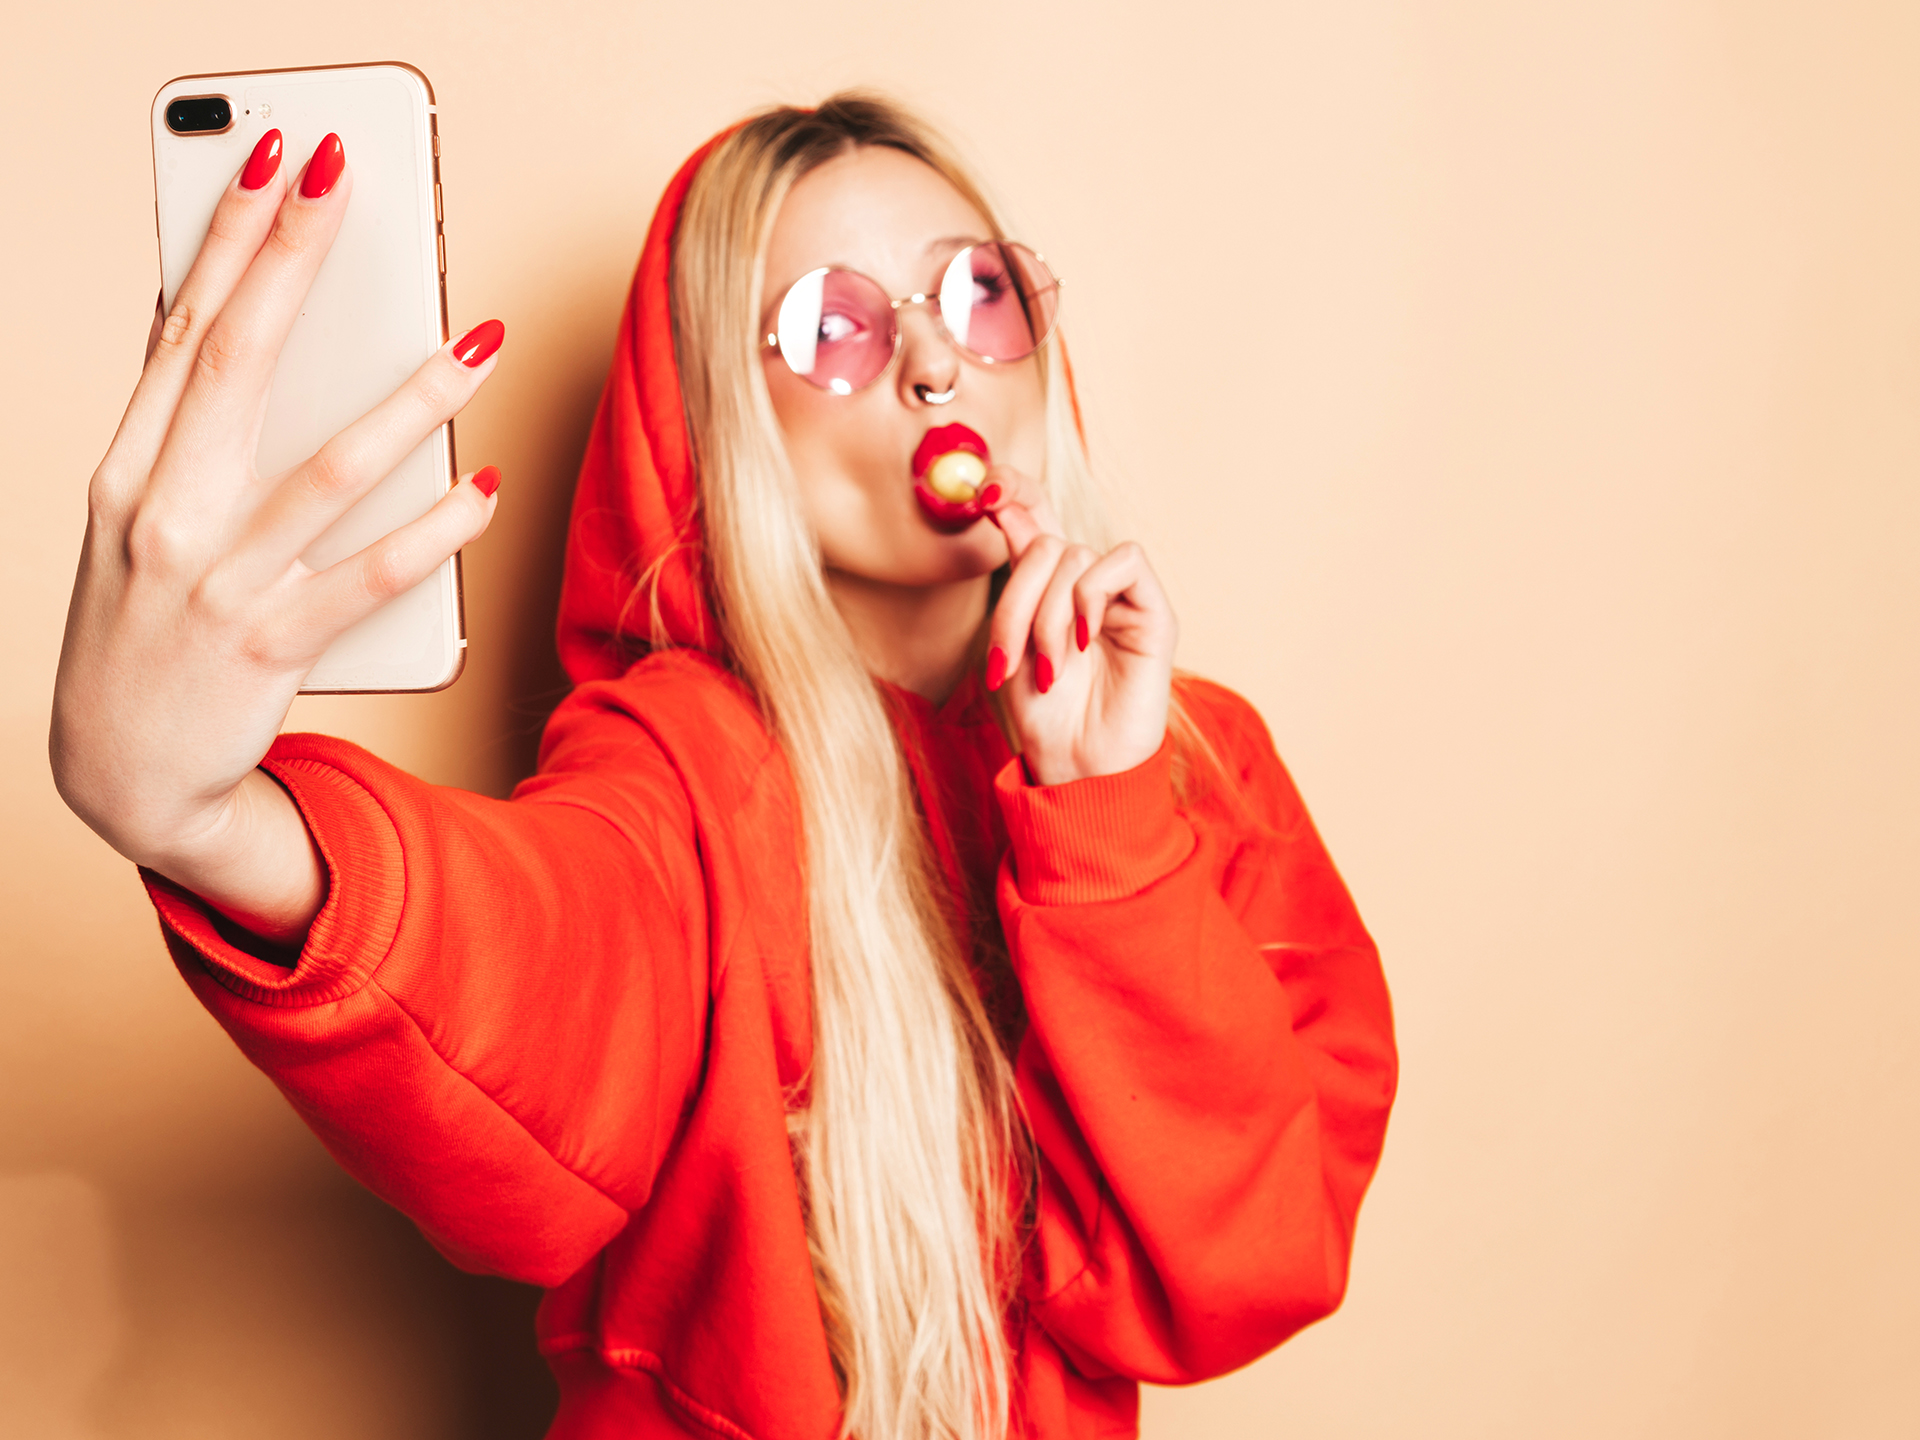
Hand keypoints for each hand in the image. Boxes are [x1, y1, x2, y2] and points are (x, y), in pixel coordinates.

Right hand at [51, 134, 502, 943]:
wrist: (124, 774)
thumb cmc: (146, 627)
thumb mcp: (136, 520)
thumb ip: (179, 429)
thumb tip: (216, 316)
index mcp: (128, 470)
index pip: (183, 331)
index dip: (227, 238)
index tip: (271, 159)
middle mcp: (165, 515)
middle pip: (239, 364)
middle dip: (291, 260)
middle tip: (345, 178)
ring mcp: (217, 584)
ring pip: (325, 470)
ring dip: (409, 399)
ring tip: (476, 339)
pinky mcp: (270, 649)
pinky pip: (368, 579)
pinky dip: (433, 531)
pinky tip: (485, 487)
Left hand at [981, 466, 1177, 785]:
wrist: (1076, 766)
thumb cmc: (1042, 716)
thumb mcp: (1010, 639)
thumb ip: (1013, 574)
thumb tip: (1001, 501)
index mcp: (1047, 585)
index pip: (1037, 512)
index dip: (1015, 487)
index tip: (984, 490)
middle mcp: (1084, 583)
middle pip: (1043, 543)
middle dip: (1015, 600)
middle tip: (1008, 658)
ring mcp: (1120, 597)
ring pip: (1074, 556)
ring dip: (1047, 615)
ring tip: (1050, 668)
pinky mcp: (1153, 612)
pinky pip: (1121, 563)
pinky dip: (1090, 598)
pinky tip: (1083, 641)